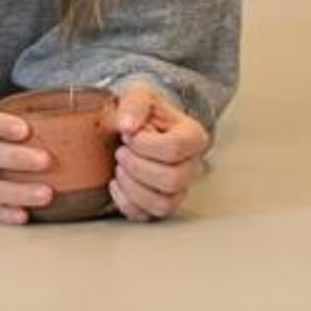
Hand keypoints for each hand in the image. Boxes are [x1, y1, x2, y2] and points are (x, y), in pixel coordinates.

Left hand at [109, 80, 208, 222]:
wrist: (135, 126)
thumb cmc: (142, 112)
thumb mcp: (139, 94)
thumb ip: (134, 104)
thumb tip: (127, 126)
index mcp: (193, 136)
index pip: (175, 148)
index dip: (145, 144)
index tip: (129, 134)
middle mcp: (192, 166)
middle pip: (172, 180)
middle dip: (137, 166)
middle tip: (121, 151)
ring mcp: (179, 189)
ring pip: (162, 204)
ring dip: (132, 187)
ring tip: (119, 168)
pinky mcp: (161, 205)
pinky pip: (147, 216)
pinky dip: (125, 202)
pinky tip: (117, 184)